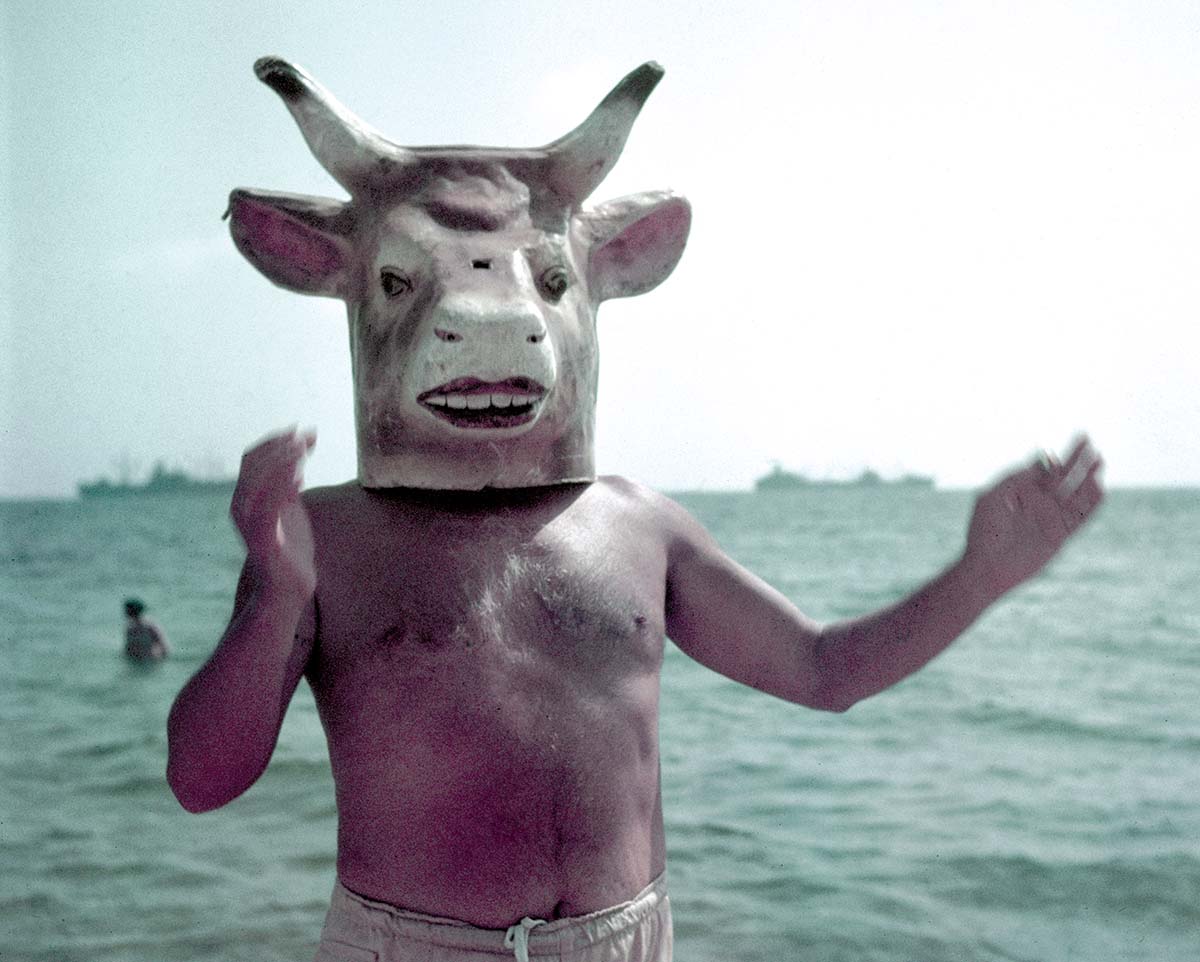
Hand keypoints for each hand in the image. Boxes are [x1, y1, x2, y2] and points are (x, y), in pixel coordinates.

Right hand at [230, 428, 317, 598]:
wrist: (288, 588)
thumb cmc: (290, 546)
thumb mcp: (289, 506)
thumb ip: (288, 481)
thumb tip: (298, 449)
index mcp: (246, 496)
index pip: (253, 457)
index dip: (277, 439)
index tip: (304, 430)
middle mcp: (241, 506)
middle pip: (253, 463)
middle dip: (281, 445)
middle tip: (307, 436)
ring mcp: (249, 523)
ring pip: (257, 481)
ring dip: (282, 460)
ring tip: (304, 449)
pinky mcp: (263, 540)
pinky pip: (268, 507)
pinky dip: (281, 487)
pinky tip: (300, 476)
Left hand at [962, 436, 1103, 597]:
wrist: (987, 566)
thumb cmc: (984, 531)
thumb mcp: (993, 497)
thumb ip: (1016, 478)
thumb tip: (1041, 462)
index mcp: (1021, 493)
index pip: (1044, 471)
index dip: (1055, 457)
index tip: (1059, 450)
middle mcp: (1038, 504)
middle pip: (1064, 478)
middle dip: (1077, 461)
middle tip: (1090, 443)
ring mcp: (1050, 519)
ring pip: (1075, 495)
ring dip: (1087, 479)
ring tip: (1099, 461)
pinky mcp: (1059, 535)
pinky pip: (1079, 517)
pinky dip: (1090, 504)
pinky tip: (1099, 489)